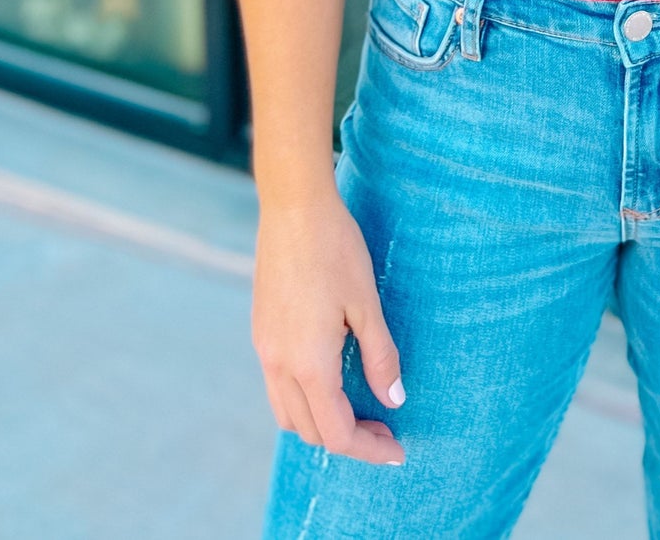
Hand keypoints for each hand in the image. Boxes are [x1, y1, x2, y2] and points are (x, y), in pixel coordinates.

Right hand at [253, 191, 405, 462]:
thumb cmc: (335, 249)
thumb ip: (380, 356)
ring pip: (288, 413)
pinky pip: (278, 386)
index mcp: (307, 364)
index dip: (369, 449)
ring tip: (359, 409)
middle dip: (349, 439)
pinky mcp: (261, 331)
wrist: (293, 207)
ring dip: (322, 423)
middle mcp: (278, 364)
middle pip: (310, 431)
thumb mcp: (367, 303)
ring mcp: (264, 348)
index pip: (336, 433)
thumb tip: (394, 400)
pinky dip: (305, 399)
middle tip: (385, 426)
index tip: (398, 450)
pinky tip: (332, 377)